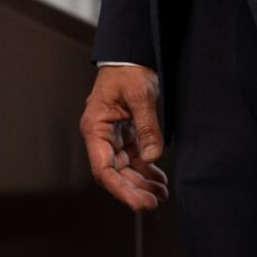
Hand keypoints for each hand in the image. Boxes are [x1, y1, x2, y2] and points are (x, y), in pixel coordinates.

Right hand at [80, 65, 168, 211]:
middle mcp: (102, 135)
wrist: (132, 53)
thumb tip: (153, 157)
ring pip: (126, 168)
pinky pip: (134, 157)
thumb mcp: (140, 95)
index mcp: (95, 128)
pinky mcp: (127, 132)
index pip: (104, 169)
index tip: (138, 203)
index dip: (121, 189)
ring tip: (161, 193)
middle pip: (115, 173)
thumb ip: (146, 126)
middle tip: (155, 202)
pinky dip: (146, 168)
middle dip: (134, 190)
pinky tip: (159, 178)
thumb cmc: (128, 69)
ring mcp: (114, 135)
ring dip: (142, 182)